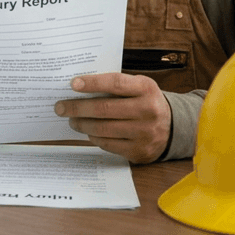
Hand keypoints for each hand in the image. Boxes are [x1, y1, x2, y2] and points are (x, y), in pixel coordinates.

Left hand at [54, 72, 171, 163]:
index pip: (115, 83)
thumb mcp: (139, 87)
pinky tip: (88, 132)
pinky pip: (108, 144)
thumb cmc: (146, 102)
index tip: (73, 84)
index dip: (92, 83)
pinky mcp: (139, 151)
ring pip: (103, 129)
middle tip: (60, 107)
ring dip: (82, 124)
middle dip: (77, 108)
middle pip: (104, 109)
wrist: (174, 128)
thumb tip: (79, 87)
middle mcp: (147, 110)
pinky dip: (94, 137)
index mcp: (146, 89)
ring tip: (72, 120)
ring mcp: (144, 133)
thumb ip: (116, 86)